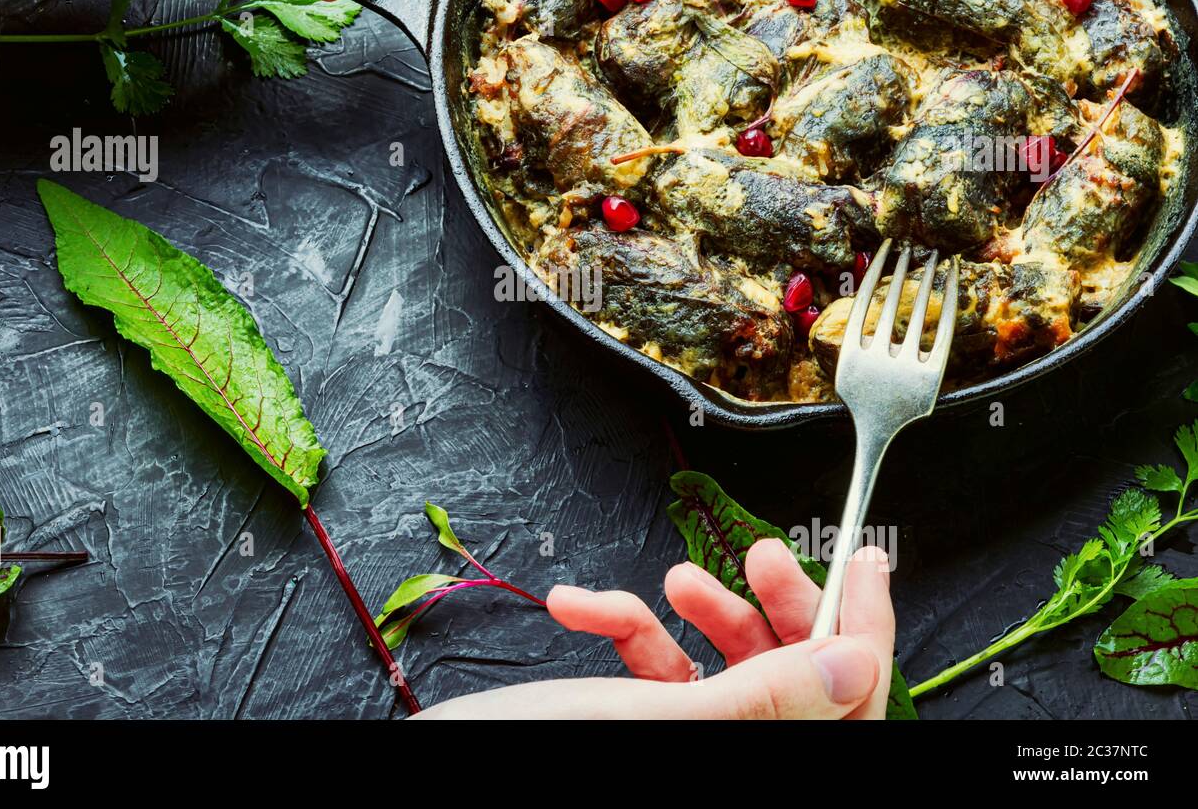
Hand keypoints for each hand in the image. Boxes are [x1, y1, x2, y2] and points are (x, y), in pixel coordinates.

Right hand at [416, 540, 894, 718]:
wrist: (440, 756)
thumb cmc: (535, 747)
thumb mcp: (665, 718)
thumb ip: (768, 695)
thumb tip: (858, 660)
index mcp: (760, 756)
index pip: (851, 698)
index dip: (866, 625)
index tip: (869, 558)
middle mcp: (735, 750)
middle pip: (791, 673)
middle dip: (768, 605)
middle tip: (756, 554)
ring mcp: (691, 739)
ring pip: (723, 663)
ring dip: (690, 609)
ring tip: (667, 578)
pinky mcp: (642, 722)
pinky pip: (656, 668)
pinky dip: (623, 625)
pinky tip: (584, 606)